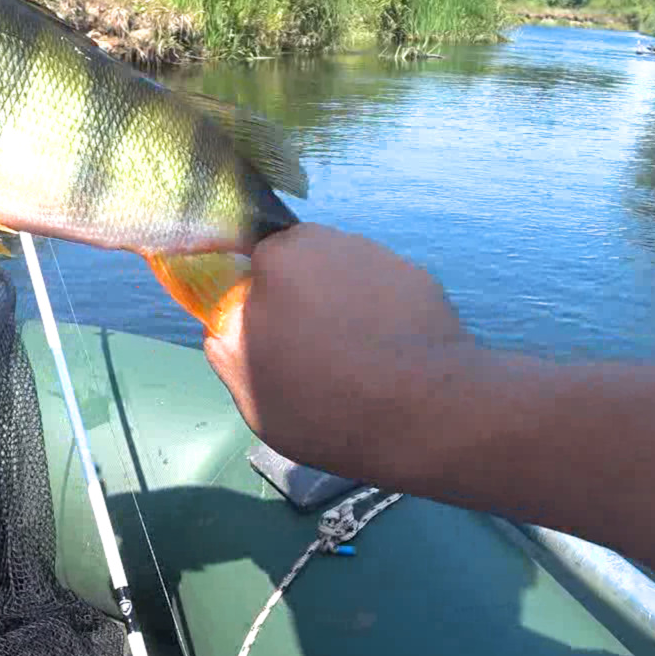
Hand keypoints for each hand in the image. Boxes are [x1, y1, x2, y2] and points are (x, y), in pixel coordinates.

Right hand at [205, 225, 474, 483]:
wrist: (428, 414)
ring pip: (341, 275)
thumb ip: (226, 346)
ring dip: (341, 304)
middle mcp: (326, 241)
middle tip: (312, 353)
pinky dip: (380, 313)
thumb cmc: (326, 406)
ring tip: (356, 359)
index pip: (251, 265)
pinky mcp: (417, 274)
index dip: (259, 301)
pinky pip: (381, 289)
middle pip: (299, 264)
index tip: (271, 338)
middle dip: (300, 298)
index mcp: (276, 260)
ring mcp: (377, 254)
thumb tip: (225, 321)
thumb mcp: (251, 394)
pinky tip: (389, 356)